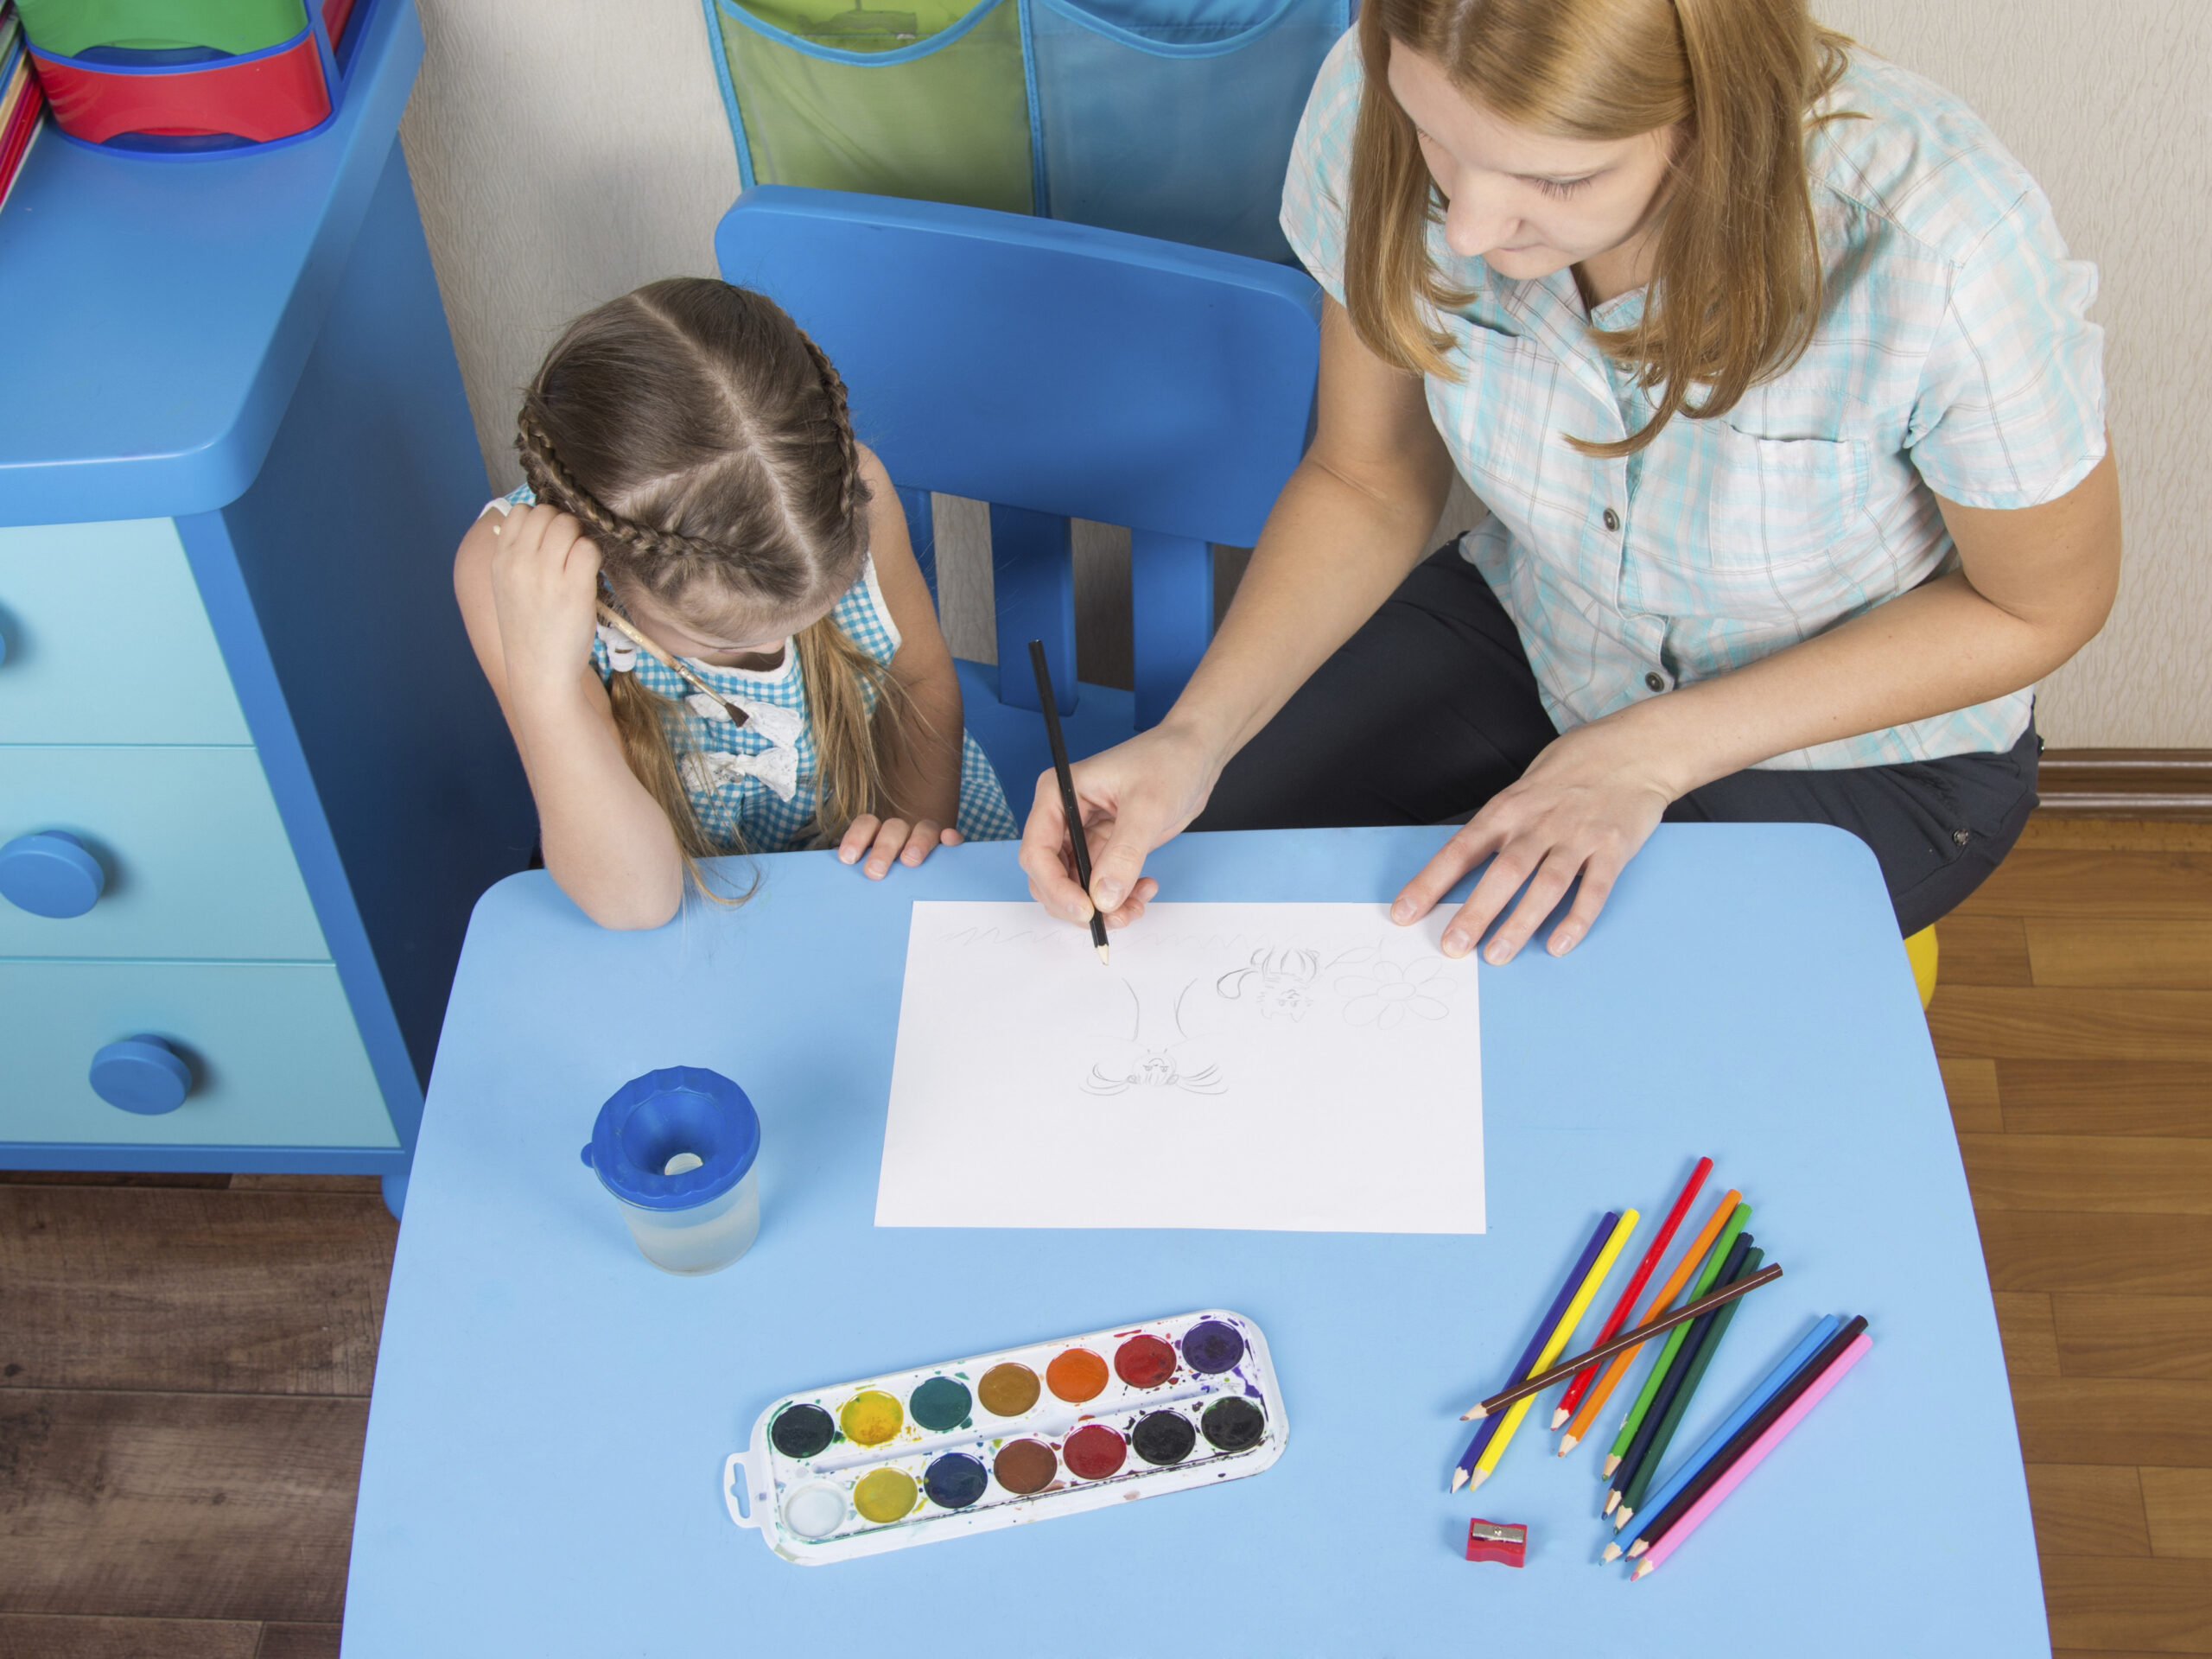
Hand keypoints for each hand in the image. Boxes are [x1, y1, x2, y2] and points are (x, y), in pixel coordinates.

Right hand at [486, 504, 601, 699]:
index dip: (541, 519)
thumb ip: (518, 556)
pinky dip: (594, 557)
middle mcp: (519, 563)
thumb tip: (542, 523)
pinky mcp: (573, 588)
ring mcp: (545, 574)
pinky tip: (590, 576)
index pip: (520, 511)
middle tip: (571, 551)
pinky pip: (588, 548)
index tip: (551, 539)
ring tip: (580, 565)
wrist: (539, 674)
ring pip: (569, 525)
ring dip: (581, 539)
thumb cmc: (530, 634)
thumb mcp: (508, 590)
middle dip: (564, 525)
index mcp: (500, 561)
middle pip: (547, 512)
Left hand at [838, 815, 962, 877]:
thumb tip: (834, 886)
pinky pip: (951, 837)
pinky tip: (948, 840)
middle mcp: (901, 832)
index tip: (847, 859)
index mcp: (878, 834)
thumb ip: (853, 876)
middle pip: (894, 828)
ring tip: (910, 861)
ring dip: (918, 842)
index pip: (867, 824)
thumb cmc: (880, 883)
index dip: (856, 837)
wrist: (909, 892)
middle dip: (884, 849)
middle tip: (875, 872)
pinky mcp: (946, 846)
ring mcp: (925, 837)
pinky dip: (950, 837)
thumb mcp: (864, 877)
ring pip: (924, 829)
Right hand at [1018, 721, 1221, 927]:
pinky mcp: (1105, 849)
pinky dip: (1119, 899)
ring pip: (1075, 889)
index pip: (1037, 851)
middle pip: (1049, 877)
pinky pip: (1099, 887)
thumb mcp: (1147, 806)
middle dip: (1079, 904)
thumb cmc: (1168, 761)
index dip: (1055, 887)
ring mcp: (1083, 835)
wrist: (1195, 755)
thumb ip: (1124, 854)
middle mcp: (1063, 817)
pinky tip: (1146, 889)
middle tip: (1116, 918)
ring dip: (1102, 907)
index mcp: (1058, 794)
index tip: (1086, 910)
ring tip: (1137, 906)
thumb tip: (1103, 899)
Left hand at [1391, 717, 1677, 962]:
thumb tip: (1463, 864)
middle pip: (1503, 872)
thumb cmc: (1573, 767)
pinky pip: (1594, 890)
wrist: (1636, 748)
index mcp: (1509, 808)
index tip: (1404, 912)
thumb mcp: (1524, 786)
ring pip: (1546, 886)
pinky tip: (1558, 945)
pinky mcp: (1613, 849)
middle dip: (1475, 912)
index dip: (1430, 882)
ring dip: (1520, 923)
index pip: (1460, 849)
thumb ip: (1500, 825)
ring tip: (1497, 955)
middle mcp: (1540, 823)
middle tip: (1452, 947)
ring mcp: (1578, 836)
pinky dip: (1576, 919)